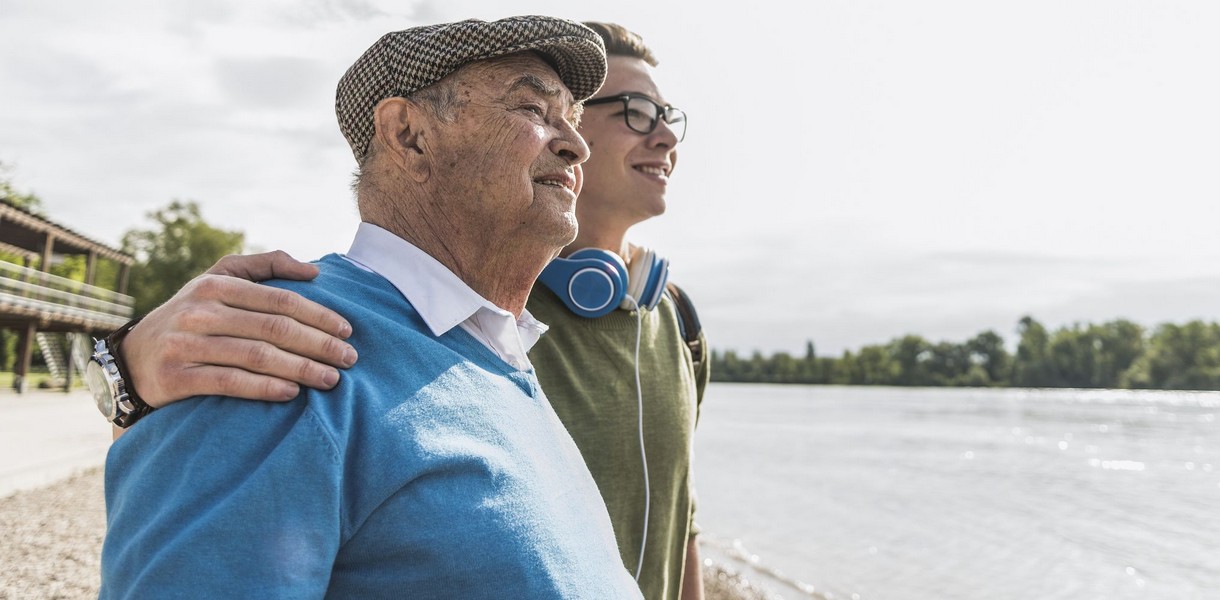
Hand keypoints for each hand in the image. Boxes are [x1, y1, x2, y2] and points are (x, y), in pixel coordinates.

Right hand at [121, 250, 357, 406]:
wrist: (132, 359)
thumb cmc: (192, 316)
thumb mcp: (218, 279)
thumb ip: (265, 266)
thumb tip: (313, 270)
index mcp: (216, 284)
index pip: (279, 299)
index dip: (318, 315)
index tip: (348, 330)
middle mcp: (200, 311)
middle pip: (274, 328)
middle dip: (318, 344)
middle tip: (349, 359)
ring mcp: (186, 344)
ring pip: (256, 357)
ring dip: (301, 368)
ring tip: (331, 379)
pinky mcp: (176, 378)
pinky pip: (230, 383)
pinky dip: (265, 388)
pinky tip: (292, 393)